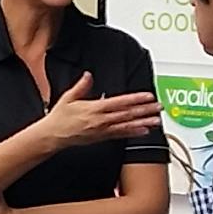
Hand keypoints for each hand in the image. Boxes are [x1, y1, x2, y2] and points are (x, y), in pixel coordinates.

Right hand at [30, 74, 162, 151]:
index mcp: (94, 108)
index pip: (120, 102)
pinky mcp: (102, 138)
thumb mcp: (68, 98)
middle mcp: (101, 120)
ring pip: (127, 125)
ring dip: (143, 122)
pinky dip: (133, 133)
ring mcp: (102, 130)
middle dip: (145, 110)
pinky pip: (121, 135)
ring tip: (156, 120)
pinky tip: (144, 131)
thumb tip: (88, 75)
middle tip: (159, 107)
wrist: (53, 136)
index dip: (136, 99)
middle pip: (127, 114)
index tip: (148, 96)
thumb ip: (81, 86)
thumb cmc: (60, 118)